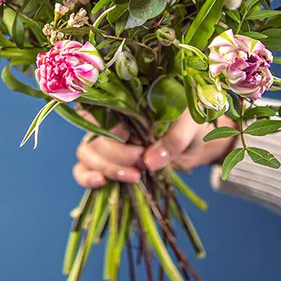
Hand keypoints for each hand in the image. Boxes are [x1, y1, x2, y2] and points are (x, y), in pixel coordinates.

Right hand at [73, 111, 236, 188]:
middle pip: (95, 135)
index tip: (130, 138)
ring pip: (87, 153)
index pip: (101, 108)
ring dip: (108, 168)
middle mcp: (111, 116)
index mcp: (127, 98)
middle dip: (117, 155)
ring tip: (135, 177)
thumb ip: (173, 139)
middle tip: (142, 161)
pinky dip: (86, 177)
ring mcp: (105, 139)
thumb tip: (150, 162)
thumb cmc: (191, 124)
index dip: (110, 127)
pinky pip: (83, 169)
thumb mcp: (190, 125)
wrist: (197, 142)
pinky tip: (100, 182)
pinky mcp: (106, 161)